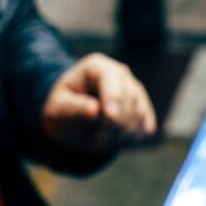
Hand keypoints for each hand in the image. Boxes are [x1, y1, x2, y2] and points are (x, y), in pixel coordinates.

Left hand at [41, 53, 156, 154]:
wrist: (74, 121)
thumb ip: (75, 109)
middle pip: (128, 101)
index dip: (113, 98)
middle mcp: (122, 75)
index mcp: (97, 67)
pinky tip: (114, 137)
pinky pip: (145, 129)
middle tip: (97, 138)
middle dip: (113, 124)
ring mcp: (137, 93)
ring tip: (101, 136)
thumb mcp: (59, 110)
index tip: (110, 116)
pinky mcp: (146, 111)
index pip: (111, 79)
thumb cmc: (64, 111)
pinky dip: (130, 139)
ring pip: (139, 117)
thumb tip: (95, 109)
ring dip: (120, 134)